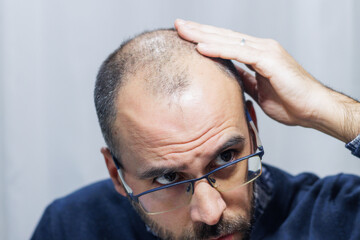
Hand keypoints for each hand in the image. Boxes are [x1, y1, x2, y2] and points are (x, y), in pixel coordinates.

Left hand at [174, 19, 359, 141]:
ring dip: (203, 36)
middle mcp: (260, 48)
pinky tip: (202, 48)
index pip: (226, 43)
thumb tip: (230, 75)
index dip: (205, 38)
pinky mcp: (269, 60)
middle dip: (199, 30)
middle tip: (178, 25)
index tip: (186, 36)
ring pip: (228, 41)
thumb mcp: (259, 89)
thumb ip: (245, 79)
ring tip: (183, 31)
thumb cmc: (290, 101)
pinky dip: (219, 50)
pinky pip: (239, 53)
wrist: (313, 108)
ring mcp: (265, 51)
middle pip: (223, 37)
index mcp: (257, 54)